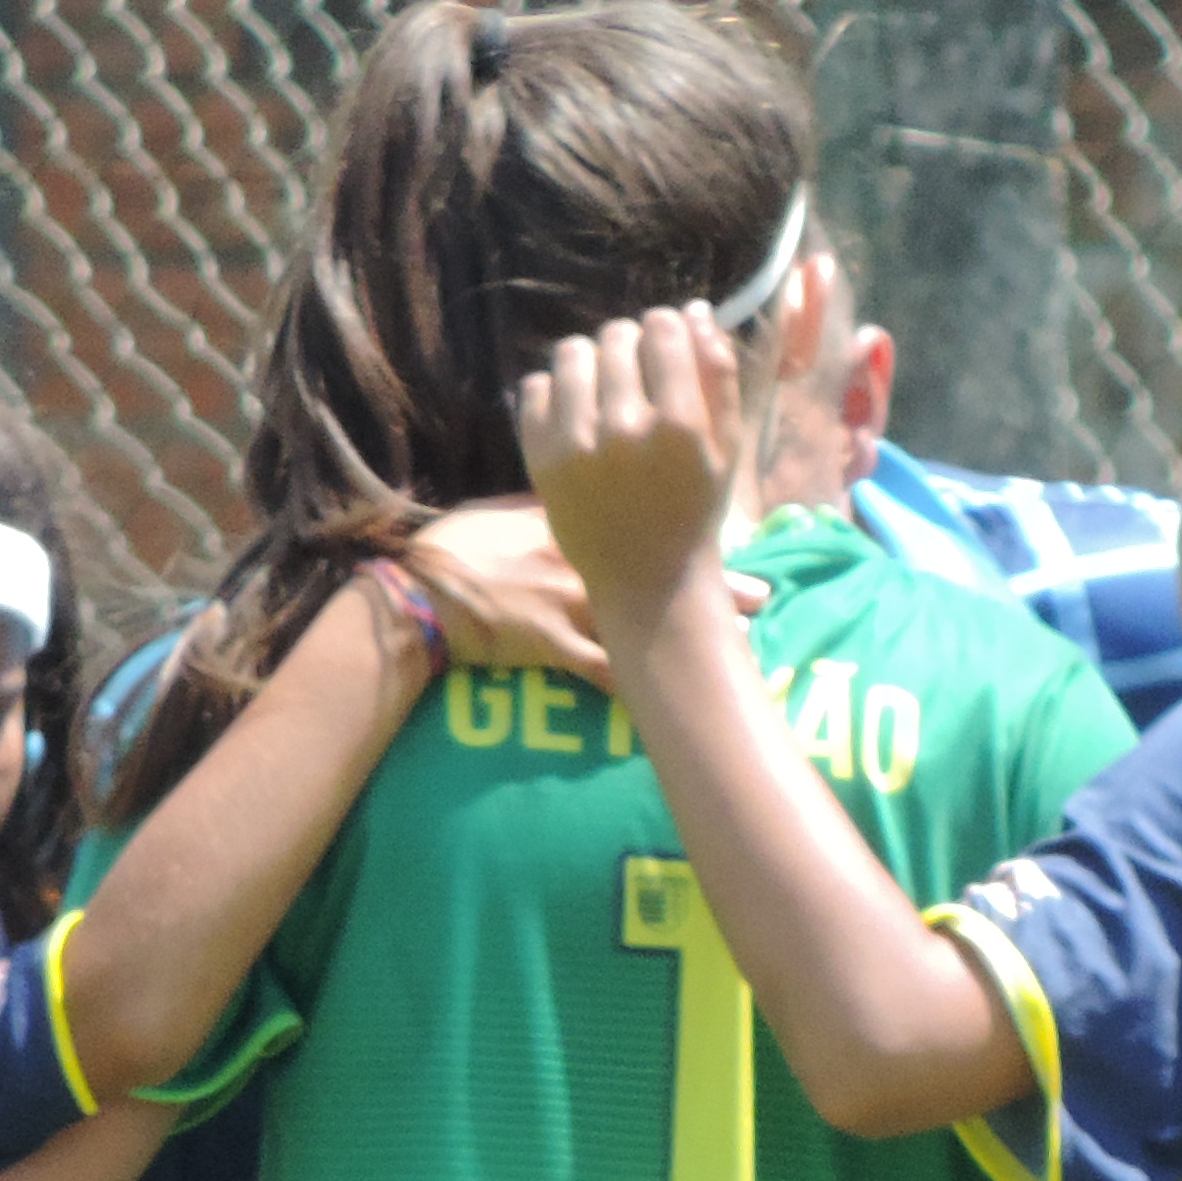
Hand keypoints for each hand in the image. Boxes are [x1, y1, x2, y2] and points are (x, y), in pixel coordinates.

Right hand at [390, 501, 771, 689]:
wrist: (420, 589)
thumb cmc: (463, 544)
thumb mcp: (516, 510)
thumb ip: (563, 499)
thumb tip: (599, 480)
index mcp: (573, 520)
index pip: (644, 516)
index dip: (691, 526)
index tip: (735, 529)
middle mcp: (580, 559)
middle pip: (658, 572)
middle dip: (710, 587)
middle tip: (761, 596)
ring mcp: (568, 605)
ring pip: (642, 623)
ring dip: (686, 639)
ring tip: (735, 650)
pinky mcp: (551, 646)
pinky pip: (599, 669)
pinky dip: (633, 685)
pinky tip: (670, 699)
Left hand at [517, 309, 748, 631]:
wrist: (647, 580)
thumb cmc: (695, 509)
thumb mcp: (726, 446)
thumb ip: (718, 375)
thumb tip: (693, 311)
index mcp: (679, 424)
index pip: (662, 328)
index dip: (666, 328)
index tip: (666, 347)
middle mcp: (624, 428)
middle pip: (616, 336)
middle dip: (630, 345)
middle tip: (635, 375)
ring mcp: (576, 444)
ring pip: (572, 353)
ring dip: (590, 361)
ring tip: (602, 389)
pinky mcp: (540, 458)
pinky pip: (535, 387)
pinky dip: (555, 392)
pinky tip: (575, 414)